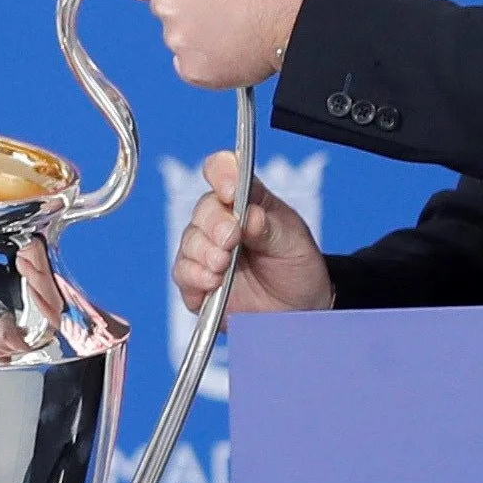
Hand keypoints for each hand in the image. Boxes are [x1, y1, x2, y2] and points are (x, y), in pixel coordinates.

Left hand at [123, 0, 319, 89]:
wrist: (298, 14)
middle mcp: (167, 7)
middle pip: (163, 8)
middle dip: (185, 4)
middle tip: (223, 0)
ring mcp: (179, 42)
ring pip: (180, 37)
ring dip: (201, 32)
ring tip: (238, 21)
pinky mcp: (194, 70)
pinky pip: (193, 65)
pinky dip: (211, 59)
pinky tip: (237, 44)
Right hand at [173, 150, 334, 315]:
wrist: (300, 311)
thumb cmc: (298, 268)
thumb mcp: (295, 243)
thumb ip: (271, 228)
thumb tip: (249, 215)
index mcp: (247, 201)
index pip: (223, 171)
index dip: (221, 173)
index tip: (230, 191)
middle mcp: (222, 223)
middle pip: (203, 209)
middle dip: (214, 224)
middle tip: (230, 239)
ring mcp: (207, 252)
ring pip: (189, 241)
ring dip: (204, 252)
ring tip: (223, 266)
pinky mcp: (197, 283)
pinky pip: (182, 273)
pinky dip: (194, 276)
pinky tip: (212, 282)